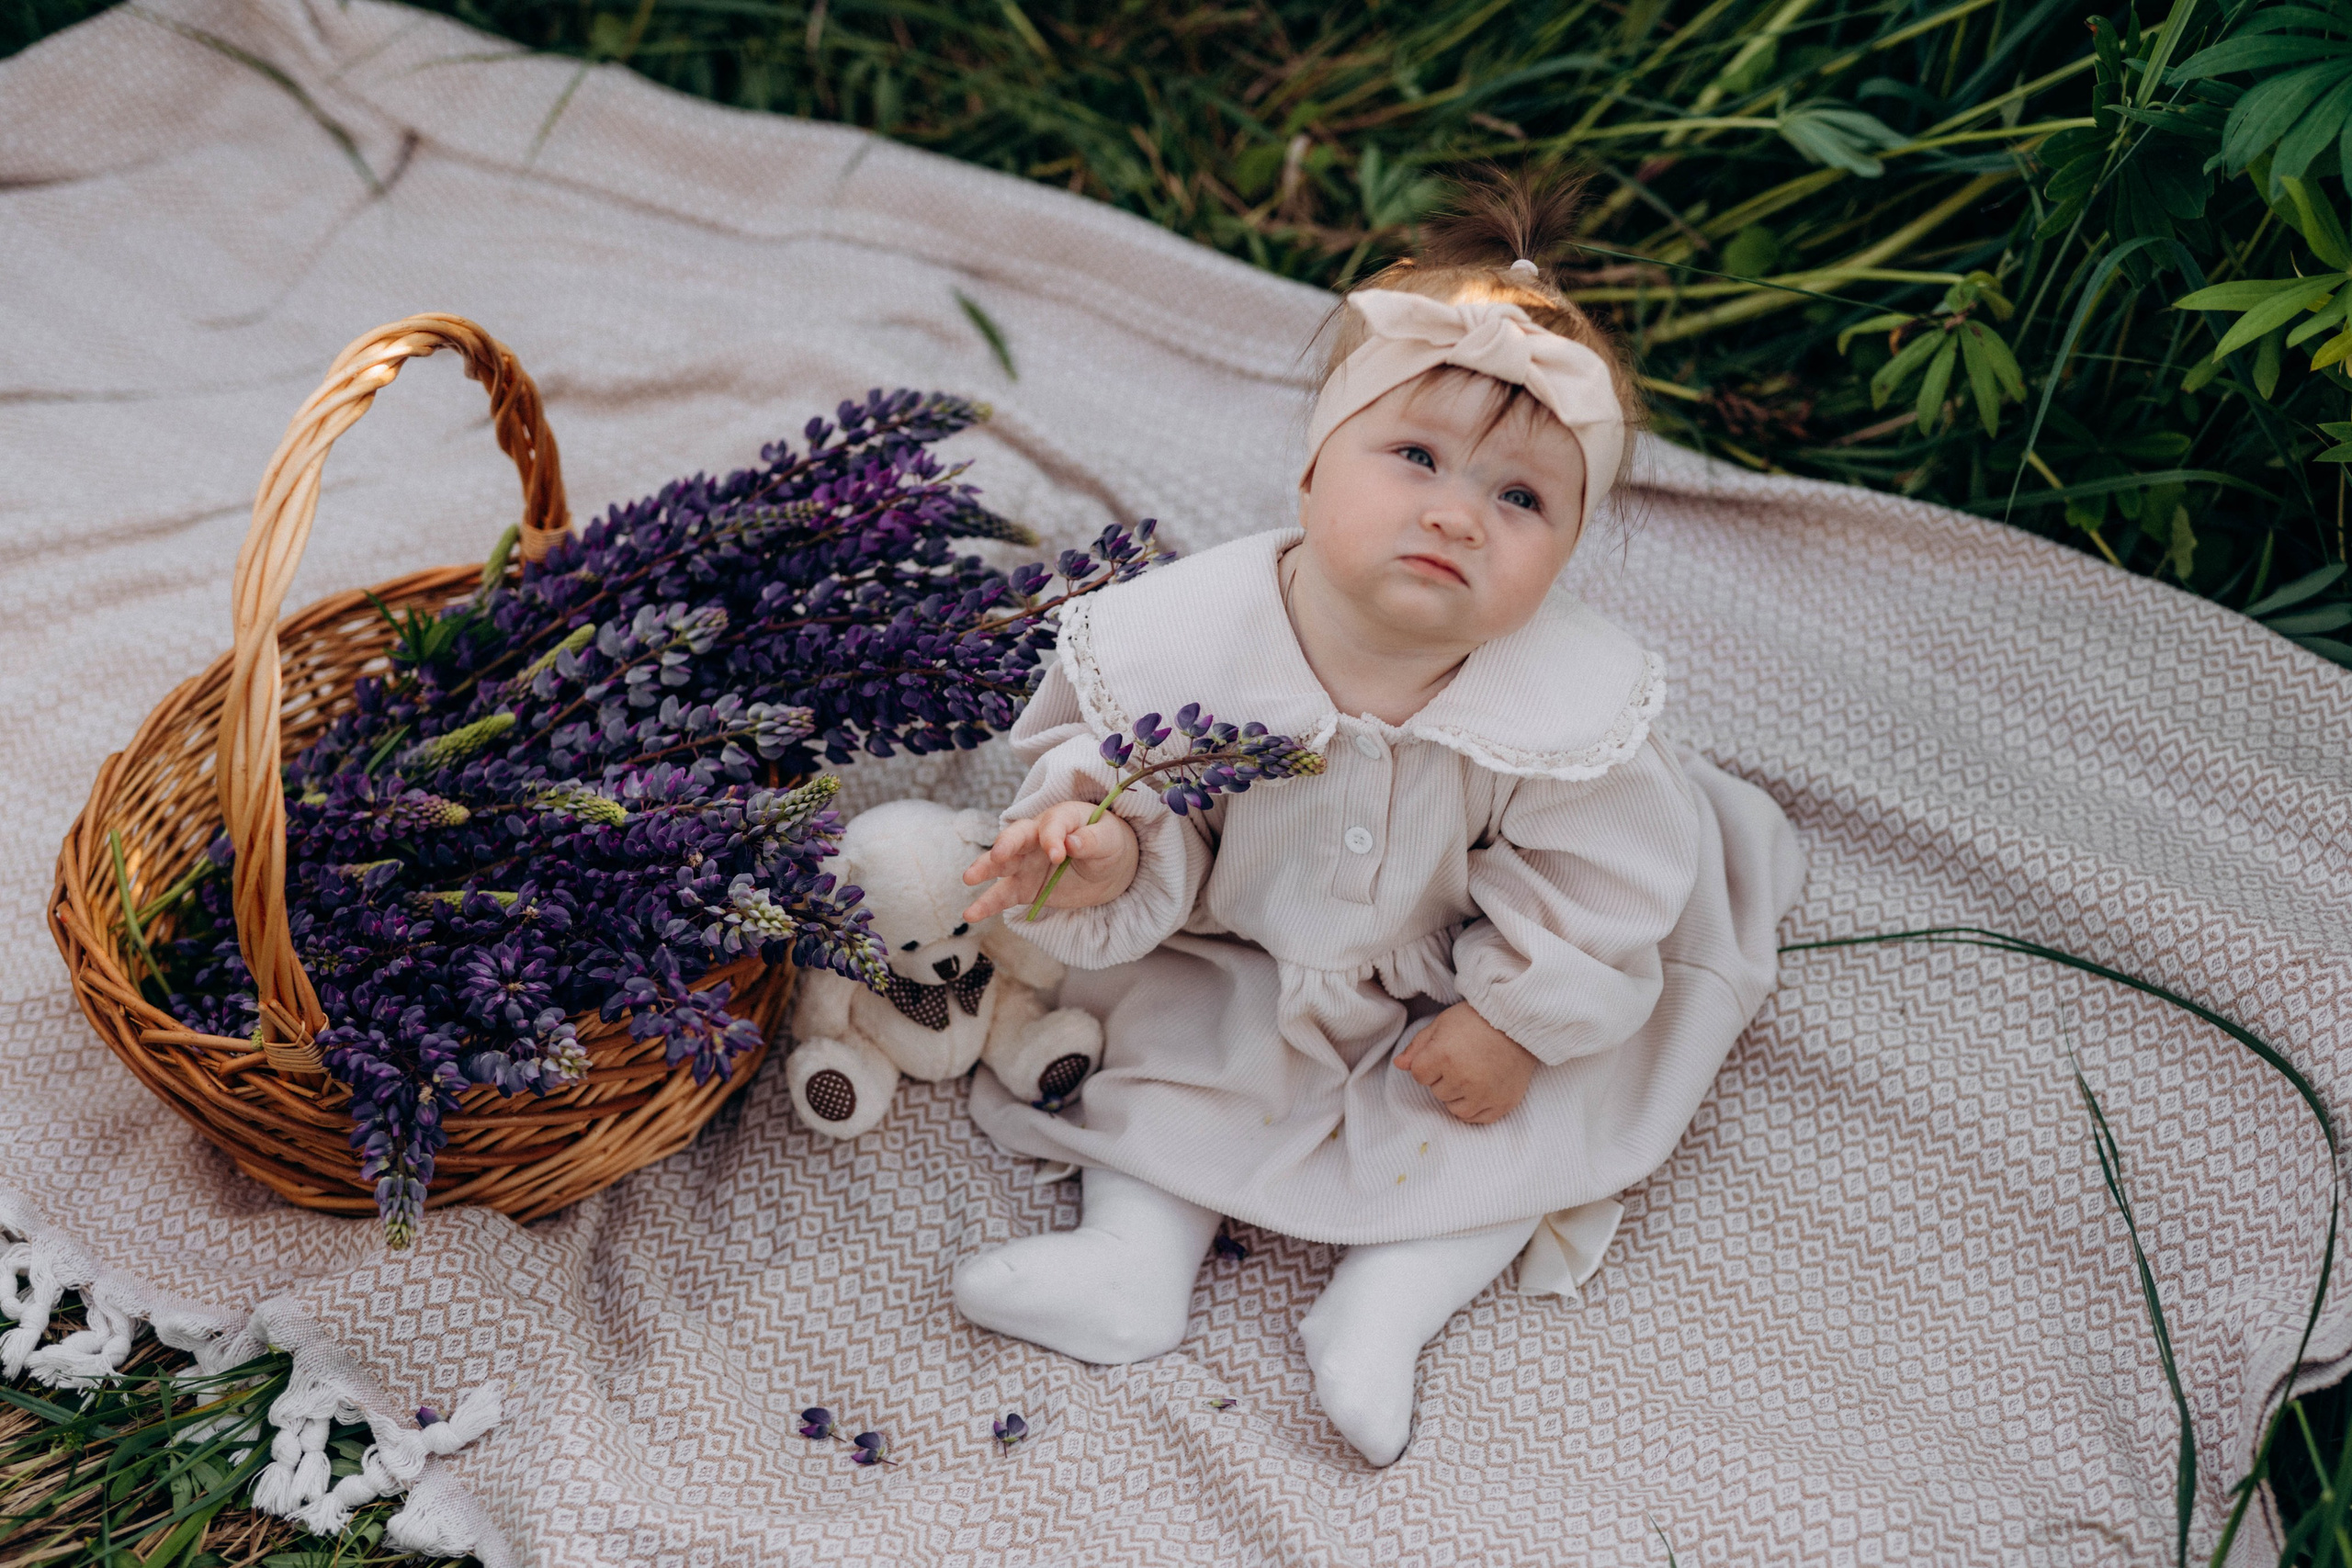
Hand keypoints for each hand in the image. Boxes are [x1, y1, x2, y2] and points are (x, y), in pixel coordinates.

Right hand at [961, 799, 1140, 922]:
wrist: (1108, 867)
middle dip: (1006, 845)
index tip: (1058, 855)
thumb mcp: (1109, 840)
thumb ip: (1092, 840)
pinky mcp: (1024, 887)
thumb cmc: (1109, 843)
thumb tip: (1072, 843)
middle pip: (1016, 837)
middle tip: (999, 855)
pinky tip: (971, 914)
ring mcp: (1027, 862)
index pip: (1051, 825)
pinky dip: (987, 904)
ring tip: (969, 878)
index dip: (1052, 839)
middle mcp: (1036, 837)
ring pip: (1002, 864)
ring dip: (985, 869)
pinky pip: (1004, 895)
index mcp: (1059, 818)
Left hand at [1393, 1002, 1538, 1124]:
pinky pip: (1476, 1119)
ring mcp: (1484, 1094)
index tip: (1443, 1052)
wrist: (1518, 1022)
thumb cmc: (1477, 1019)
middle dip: (1444, 1078)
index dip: (1428, 1064)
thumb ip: (1417, 1047)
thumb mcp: (1441, 1024)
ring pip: (1454, 1108)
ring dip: (1457, 1095)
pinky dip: (1474, 1107)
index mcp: (1444, 1056)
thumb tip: (1399, 1065)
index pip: (1419, 1076)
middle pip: (1437, 1092)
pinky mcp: (1502, 1103)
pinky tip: (1481, 1089)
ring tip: (1472, 1073)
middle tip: (1463, 1059)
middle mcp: (1463, 1078)